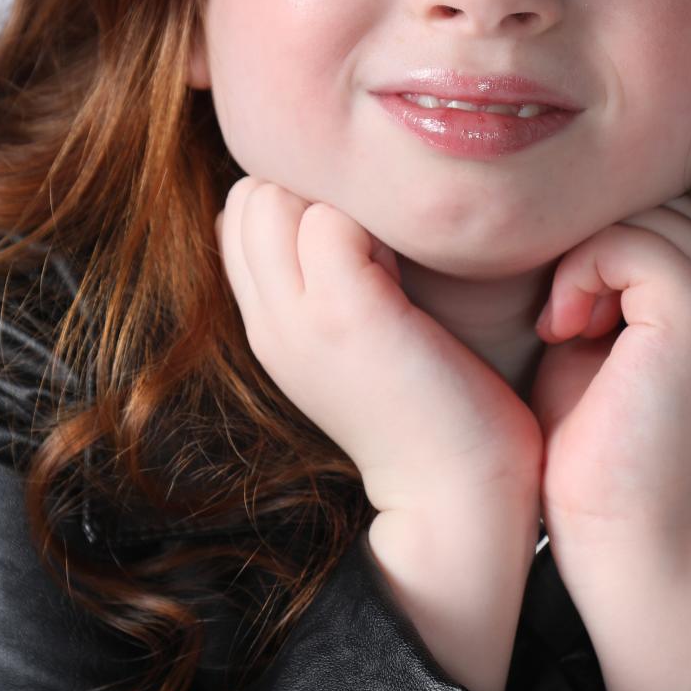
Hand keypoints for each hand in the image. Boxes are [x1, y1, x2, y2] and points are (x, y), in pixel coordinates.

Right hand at [214, 177, 542, 521]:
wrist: (453, 494)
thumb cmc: (425, 411)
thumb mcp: (346, 343)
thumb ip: (319, 287)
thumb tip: (316, 217)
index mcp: (265, 326)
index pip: (237, 215)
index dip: (298, 206)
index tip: (355, 251)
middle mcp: (267, 321)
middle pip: (249, 196)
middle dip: (314, 196)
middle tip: (373, 252)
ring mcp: (299, 318)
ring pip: (277, 198)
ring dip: (343, 210)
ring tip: (387, 265)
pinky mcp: (345, 313)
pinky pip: (333, 221)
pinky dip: (378, 229)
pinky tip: (407, 279)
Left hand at [528, 193, 690, 542]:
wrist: (617, 533)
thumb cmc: (592, 440)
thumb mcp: (603, 329)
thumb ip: (611, 264)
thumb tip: (571, 187)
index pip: (670, 206)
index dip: (606, 236)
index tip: (566, 303)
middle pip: (659, 198)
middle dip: (596, 240)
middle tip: (561, 314)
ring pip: (643, 212)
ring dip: (583, 258)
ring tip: (563, 325)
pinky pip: (628, 241)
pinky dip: (579, 274)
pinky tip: (562, 330)